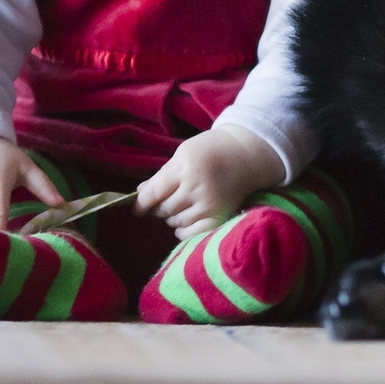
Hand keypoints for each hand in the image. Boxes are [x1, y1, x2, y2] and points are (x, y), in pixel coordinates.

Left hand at [135, 125, 285, 238]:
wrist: (247, 155)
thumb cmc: (211, 150)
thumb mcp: (183, 154)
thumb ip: (162, 175)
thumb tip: (139, 194)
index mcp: (186, 167)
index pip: (154, 193)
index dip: (141, 204)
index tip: (136, 209)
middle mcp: (197, 187)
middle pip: (164, 209)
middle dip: (159, 208)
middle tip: (164, 201)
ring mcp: (210, 204)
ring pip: (176, 221)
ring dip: (172, 217)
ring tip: (180, 205)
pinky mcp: (220, 216)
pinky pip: (192, 233)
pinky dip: (183, 230)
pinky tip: (185, 220)